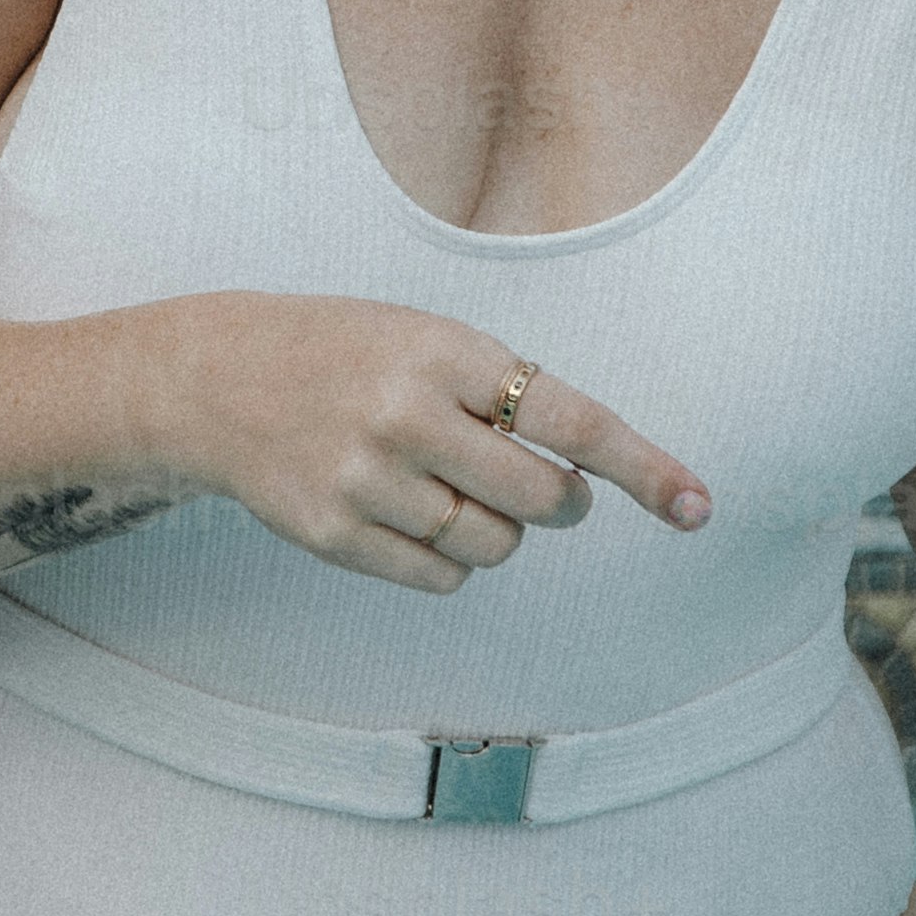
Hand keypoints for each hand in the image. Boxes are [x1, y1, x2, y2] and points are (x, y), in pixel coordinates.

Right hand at [172, 292, 710, 589]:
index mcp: (443, 352)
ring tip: (449, 489)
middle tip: (544, 490)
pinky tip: (409, 515)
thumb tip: (590, 479)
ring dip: (498, 531)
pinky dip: (448, 558)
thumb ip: (506, 394)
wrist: (217, 380)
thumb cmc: (349, 355)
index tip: (697, 507)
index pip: (569, 419)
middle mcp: (405, 415)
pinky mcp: (335, 535)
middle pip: (541, 500)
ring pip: (494, 547)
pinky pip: (442, 577)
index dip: (641, 468)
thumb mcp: (427, 339)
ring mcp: (366, 480)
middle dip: (559, 504)